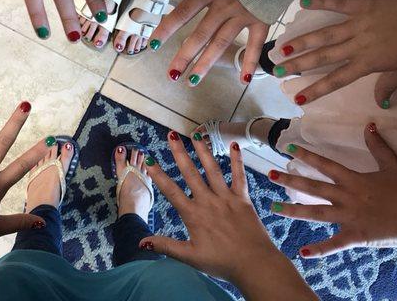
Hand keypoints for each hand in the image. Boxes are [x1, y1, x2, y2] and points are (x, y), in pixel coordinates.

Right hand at [141, 134, 316, 299]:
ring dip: (203, 150)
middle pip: (190, 173)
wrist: (254, 264)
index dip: (159, 175)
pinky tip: (234, 146)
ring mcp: (226, 198)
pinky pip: (239, 176)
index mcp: (193, 214)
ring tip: (196, 133)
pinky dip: (237, 161)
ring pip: (212, 169)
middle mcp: (208, 201)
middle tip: (171, 135)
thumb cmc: (222, 263)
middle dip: (180, 153)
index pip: (171, 191)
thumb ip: (166, 246)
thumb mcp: (190, 257)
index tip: (150, 160)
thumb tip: (141, 242)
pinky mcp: (242, 198)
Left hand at [150, 0, 268, 85]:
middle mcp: (224, 6)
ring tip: (192, 82)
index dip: (167, 29)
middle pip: (199, 36)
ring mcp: (244, 15)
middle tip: (171, 75)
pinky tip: (243, 81)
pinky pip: (255, 45)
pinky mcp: (263, 19)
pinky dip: (249, 62)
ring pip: (221, 44)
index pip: (182, 12)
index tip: (153, 44)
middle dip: (184, 57)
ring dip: (206, 64)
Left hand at [268, 123, 396, 257]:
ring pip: (316, 213)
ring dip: (293, 210)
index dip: (307, 156)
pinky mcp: (355, 235)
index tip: (288, 148)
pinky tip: (302, 252)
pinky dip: (319, 249)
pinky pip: (334, 244)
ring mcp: (348, 217)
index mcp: (353, 180)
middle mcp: (346, 197)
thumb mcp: (393, 165)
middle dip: (290, 180)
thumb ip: (378, 146)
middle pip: (313, 187)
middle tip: (269, 175)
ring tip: (273, 208)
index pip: (325, 165)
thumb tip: (369, 125)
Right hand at [275, 0, 396, 106]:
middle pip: (323, 57)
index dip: (317, 90)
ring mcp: (359, 24)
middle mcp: (358, 45)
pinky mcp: (364, 5)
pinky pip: (340, 3)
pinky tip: (303, 2)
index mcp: (368, 63)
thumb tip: (382, 105)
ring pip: (325, 34)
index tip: (298, 99)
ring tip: (282, 48)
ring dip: (302, 42)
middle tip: (277, 71)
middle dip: (299, 65)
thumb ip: (389, 85)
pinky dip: (322, 2)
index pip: (337, 80)